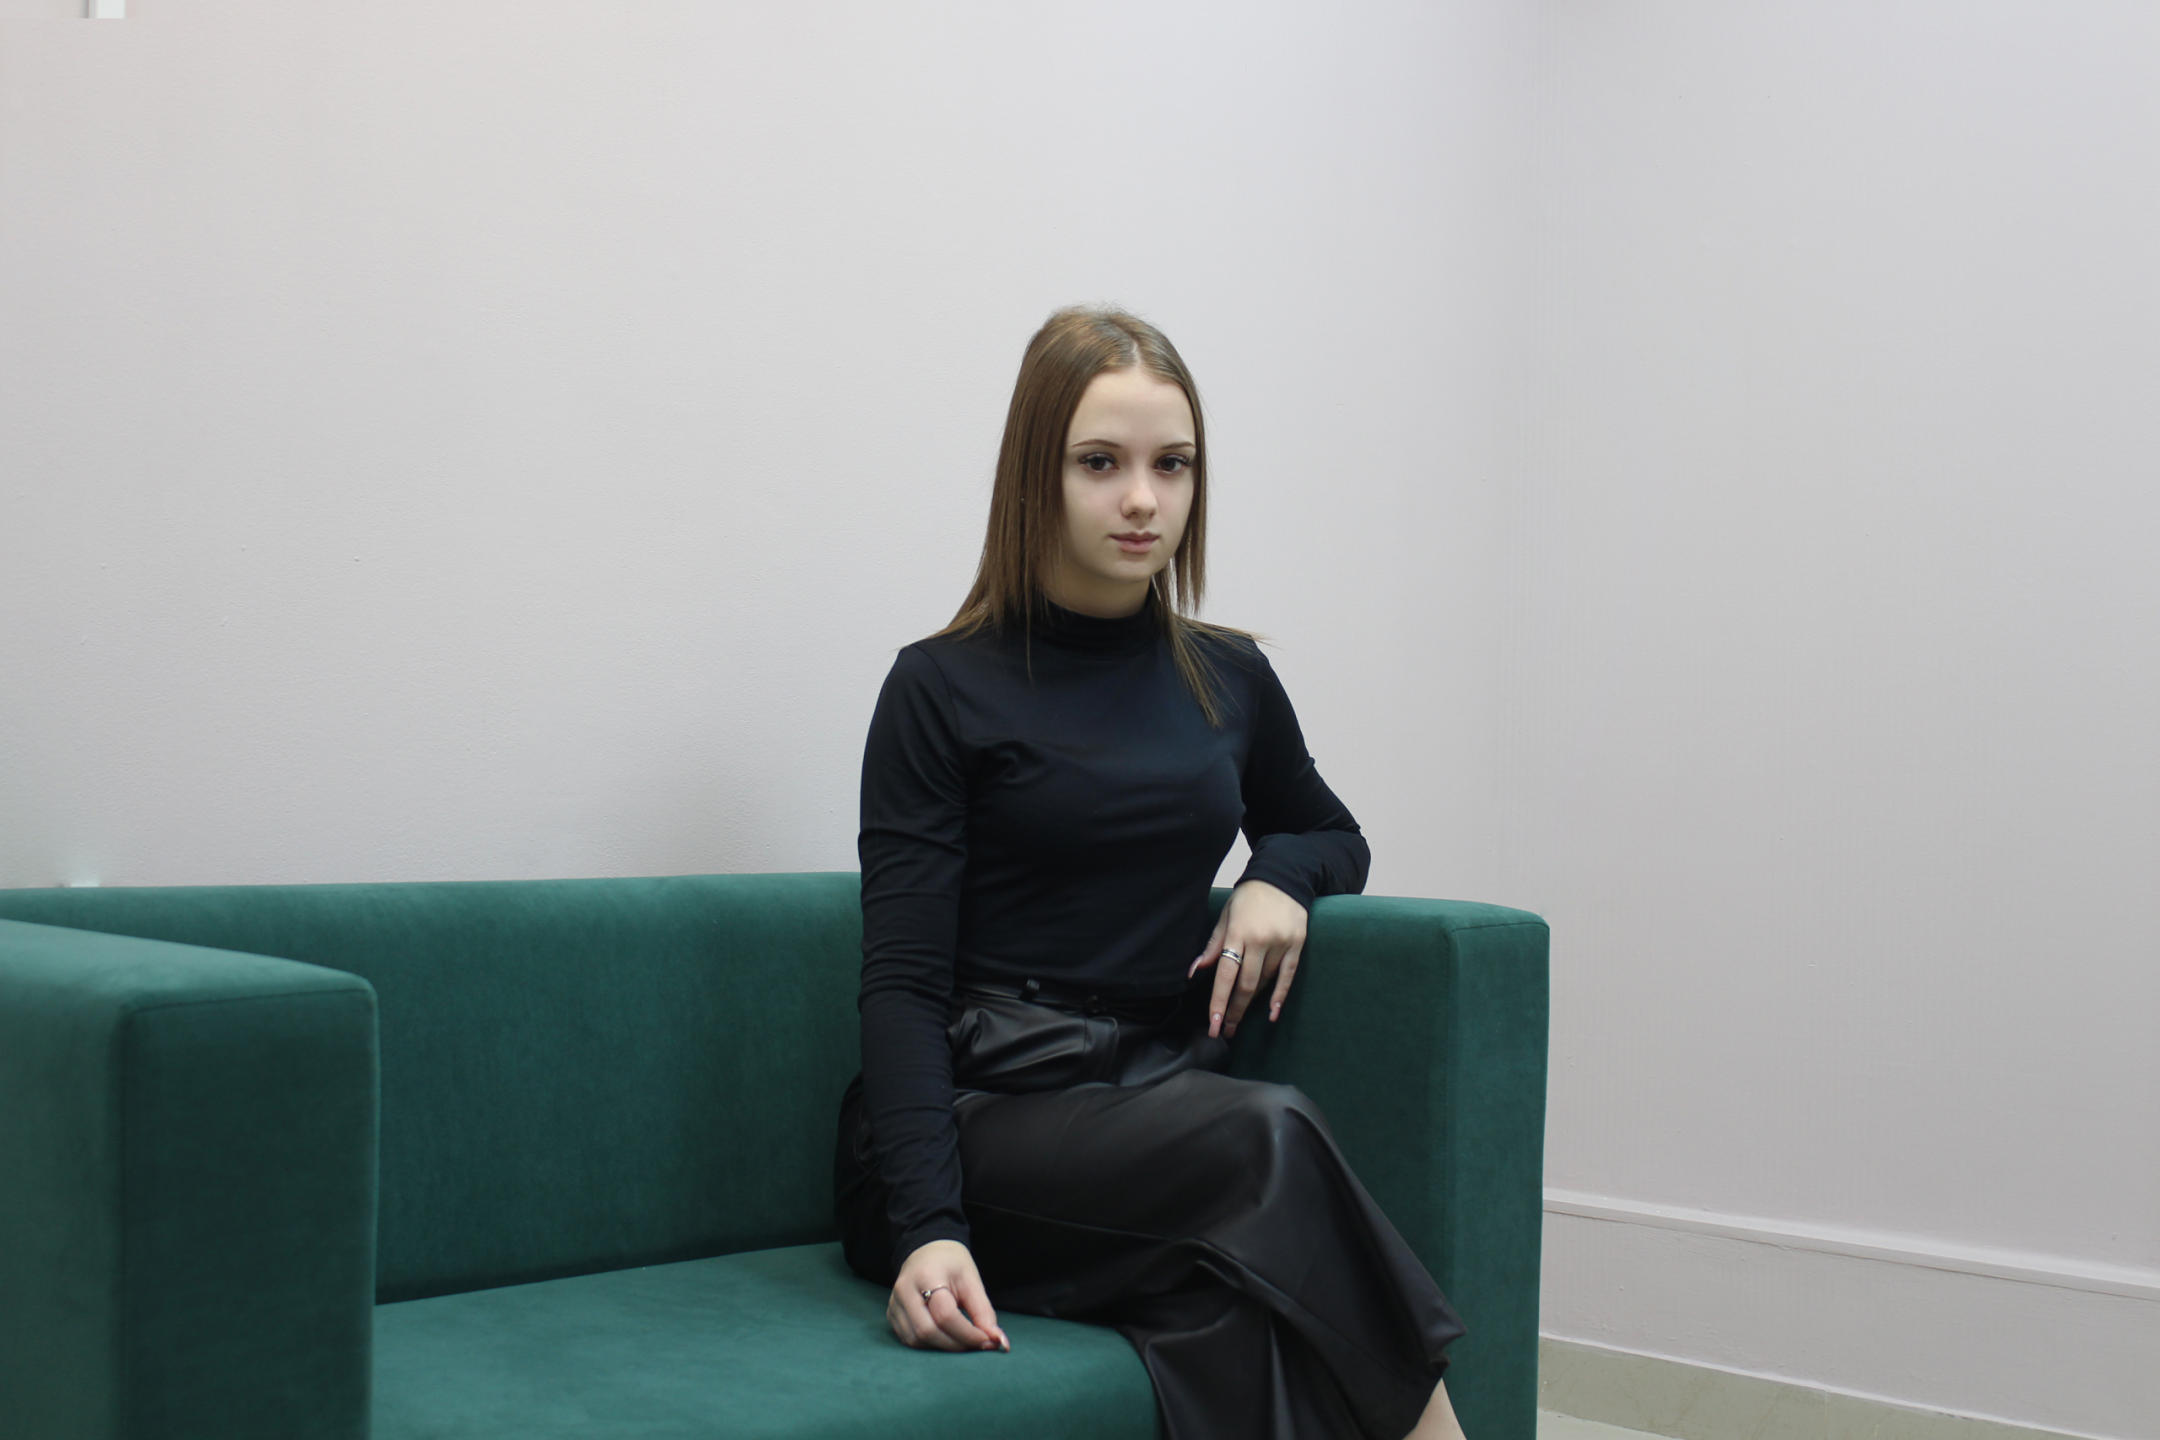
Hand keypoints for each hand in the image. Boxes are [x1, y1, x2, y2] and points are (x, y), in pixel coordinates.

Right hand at [889, 1239, 1009, 1352]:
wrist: (926, 1251)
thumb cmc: (951, 1264)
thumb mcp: (972, 1280)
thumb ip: (984, 1312)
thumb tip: (999, 1343)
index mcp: (926, 1276)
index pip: (945, 1314)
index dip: (968, 1334)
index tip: (989, 1341)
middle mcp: (904, 1290)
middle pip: (927, 1331)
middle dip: (956, 1344)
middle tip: (978, 1345)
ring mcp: (894, 1304)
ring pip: (916, 1340)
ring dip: (943, 1348)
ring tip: (963, 1341)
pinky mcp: (891, 1315)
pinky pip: (909, 1340)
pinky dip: (930, 1345)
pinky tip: (946, 1338)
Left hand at [1188, 878, 1307, 1038]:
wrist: (1282, 878)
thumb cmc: (1248, 898)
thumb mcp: (1226, 916)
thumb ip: (1213, 945)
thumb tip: (1196, 972)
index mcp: (1238, 933)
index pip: (1226, 974)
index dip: (1219, 1002)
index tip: (1214, 1024)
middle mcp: (1260, 940)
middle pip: (1246, 984)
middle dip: (1234, 1011)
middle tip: (1225, 1031)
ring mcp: (1281, 943)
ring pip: (1265, 981)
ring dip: (1251, 1003)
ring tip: (1238, 1019)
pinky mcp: (1297, 944)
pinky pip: (1288, 975)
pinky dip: (1280, 996)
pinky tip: (1272, 1013)